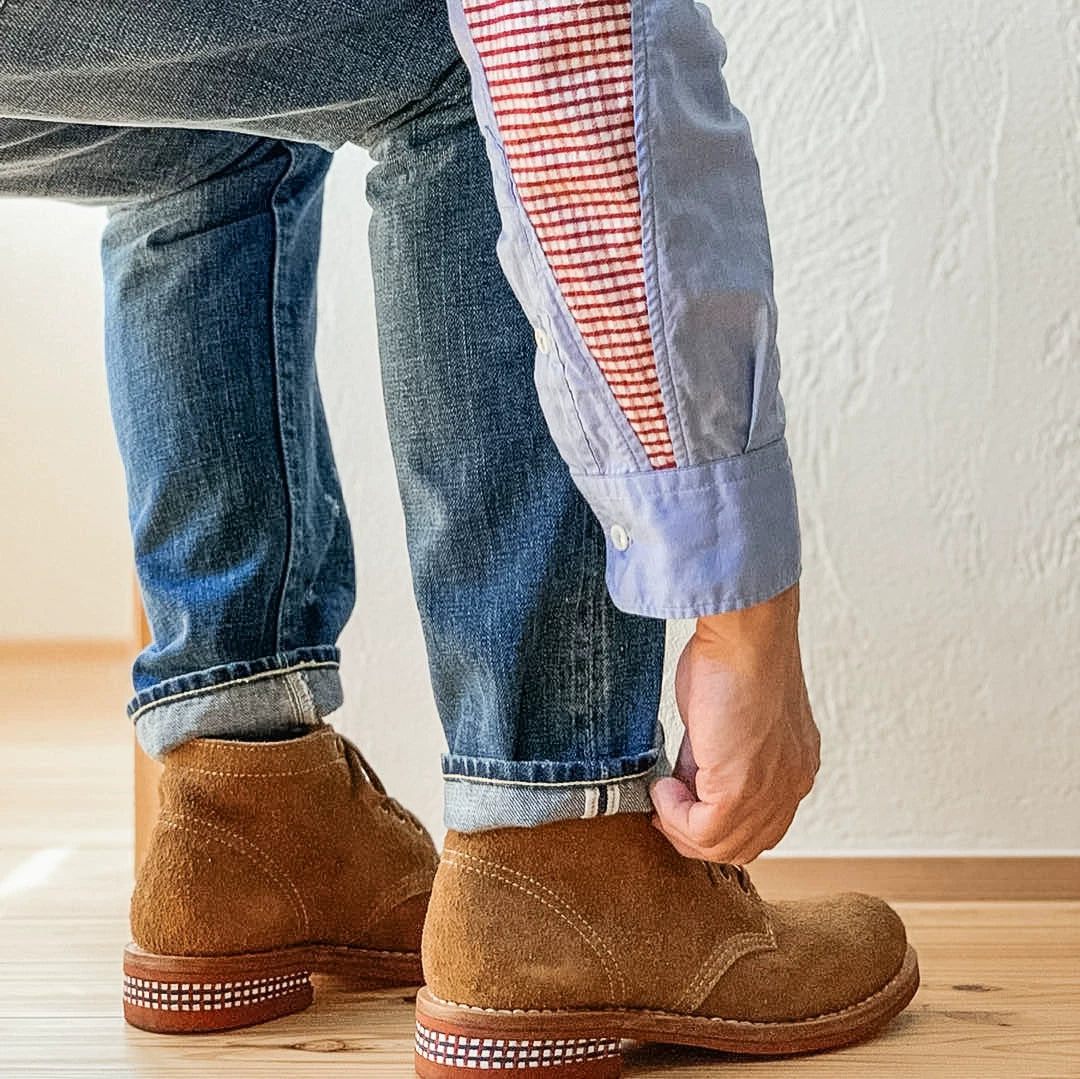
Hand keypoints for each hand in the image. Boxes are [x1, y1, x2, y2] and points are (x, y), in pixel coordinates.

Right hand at [650, 584, 819, 863]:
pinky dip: (673, 816)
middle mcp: (791, 785)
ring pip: (723, 847)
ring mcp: (769, 792)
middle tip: (663, 809)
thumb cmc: (736, 656)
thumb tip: (687, 781)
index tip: (679, 801)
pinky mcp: (741, 790)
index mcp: (794, 765)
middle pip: (744, 846)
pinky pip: (702, 832)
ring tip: (661, 794)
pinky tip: (662, 786)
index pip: (760, 824)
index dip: (715, 823)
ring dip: (681, 827)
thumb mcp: (729, 716)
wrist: (746, 637)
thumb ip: (715, 755)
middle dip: (695, 835)